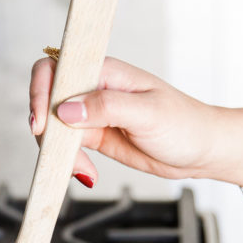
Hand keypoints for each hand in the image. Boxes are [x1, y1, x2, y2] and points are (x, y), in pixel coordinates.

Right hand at [28, 56, 221, 186]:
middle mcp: (93, 89)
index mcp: (105, 72)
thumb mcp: (148, 113)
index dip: (41, 91)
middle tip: (58, 153)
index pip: (57, 68)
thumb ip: (107, 107)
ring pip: (54, 127)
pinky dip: (69, 163)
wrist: (201, 150)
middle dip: (46, 129)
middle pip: (47, 99)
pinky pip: (67, 146)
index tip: (42, 123)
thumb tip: (65, 109)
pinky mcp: (94, 136)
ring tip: (82, 170)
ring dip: (58, 151)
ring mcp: (92, 114)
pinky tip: (86, 174)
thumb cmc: (184, 124)